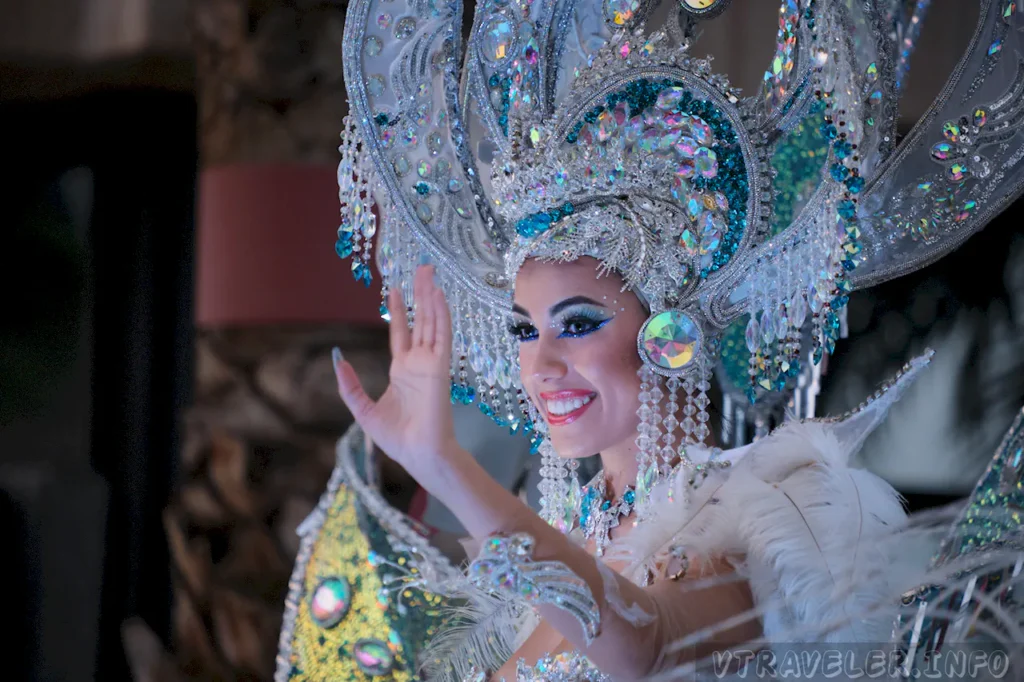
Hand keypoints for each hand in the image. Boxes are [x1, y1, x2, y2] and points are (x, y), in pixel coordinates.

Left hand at [333, 265, 459, 479]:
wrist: (419, 454)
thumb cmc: (396, 438)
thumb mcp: (363, 410)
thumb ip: (350, 386)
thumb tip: (337, 359)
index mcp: (402, 371)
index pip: (401, 333)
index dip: (399, 312)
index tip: (395, 291)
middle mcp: (418, 362)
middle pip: (420, 321)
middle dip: (420, 295)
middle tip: (421, 269)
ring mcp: (431, 363)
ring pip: (432, 322)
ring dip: (432, 297)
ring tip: (429, 272)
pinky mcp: (440, 367)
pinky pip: (442, 336)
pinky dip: (441, 315)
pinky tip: (439, 296)